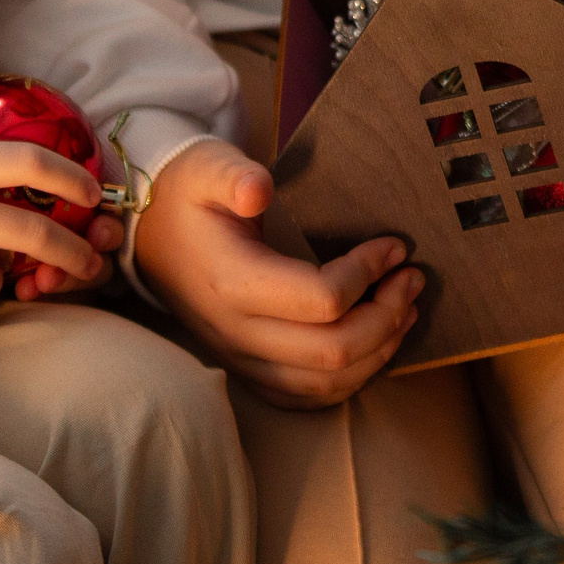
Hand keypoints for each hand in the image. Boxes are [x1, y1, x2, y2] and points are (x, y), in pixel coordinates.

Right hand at [133, 137, 420, 406]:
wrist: (150, 233)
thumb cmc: (188, 194)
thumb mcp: (207, 167)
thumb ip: (233, 175)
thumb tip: (260, 189)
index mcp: (232, 281)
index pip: (320, 299)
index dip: (368, 274)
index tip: (394, 245)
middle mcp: (236, 332)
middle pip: (333, 350)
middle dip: (388, 315)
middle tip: (412, 277)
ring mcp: (241, 358)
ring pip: (326, 383)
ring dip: (380, 349)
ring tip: (406, 307)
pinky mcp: (247, 370)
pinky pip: (307, 396)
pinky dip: (352, 378)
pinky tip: (376, 342)